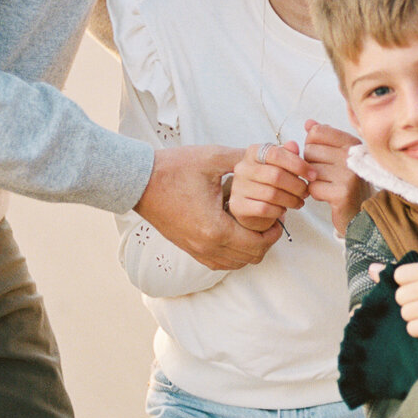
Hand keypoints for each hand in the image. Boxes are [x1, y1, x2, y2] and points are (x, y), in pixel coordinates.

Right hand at [135, 145, 278, 268]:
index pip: (259, 244)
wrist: (138, 181)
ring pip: (236, 263)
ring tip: (256, 223)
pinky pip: (221, 261)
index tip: (279, 212)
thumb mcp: (213, 158)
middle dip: (266, 239)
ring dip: (251, 247)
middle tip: (271, 218)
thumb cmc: (173, 168)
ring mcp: (196, 250)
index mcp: (215, 228)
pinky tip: (237, 229)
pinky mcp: (189, 249)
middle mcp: (206, 246)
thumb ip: (245, 159)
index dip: (275, 230)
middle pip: (251, 258)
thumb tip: (272, 155)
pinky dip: (235, 252)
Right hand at [228, 141, 310, 232]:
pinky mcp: (238, 205)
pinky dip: (279, 210)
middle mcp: (243, 168)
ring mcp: (238, 187)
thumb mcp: (280, 165)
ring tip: (299, 201)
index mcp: (253, 152)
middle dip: (297, 185)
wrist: (252, 205)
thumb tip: (293, 144)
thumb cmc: (270, 181)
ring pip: (272, 194)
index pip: (276, 154)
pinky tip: (284, 209)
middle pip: (275, 175)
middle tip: (306, 192)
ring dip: (291, 200)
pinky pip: (264, 208)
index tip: (313, 175)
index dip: (298, 164)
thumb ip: (288, 155)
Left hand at [301, 120, 369, 234]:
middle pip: (310, 151)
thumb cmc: (347, 182)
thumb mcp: (339, 155)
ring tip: (329, 185)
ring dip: (314, 180)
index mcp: (352, 143)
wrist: (361, 212)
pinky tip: (329, 196)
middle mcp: (352, 156)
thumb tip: (308, 123)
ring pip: (310, 170)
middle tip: (326, 175)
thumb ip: (324, 137)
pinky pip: (313, 188)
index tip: (322, 157)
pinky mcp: (342, 193)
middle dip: (311, 164)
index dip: (312, 146)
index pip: (316, 132)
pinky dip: (316, 193)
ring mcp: (348, 174)